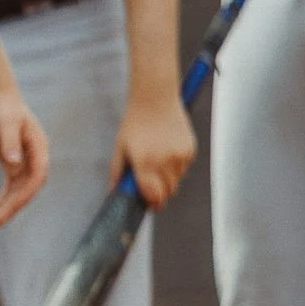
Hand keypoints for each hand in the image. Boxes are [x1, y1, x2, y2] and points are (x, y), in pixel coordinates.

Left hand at [0, 92, 48, 227]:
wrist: (1, 101)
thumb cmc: (4, 109)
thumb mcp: (5, 123)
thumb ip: (10, 142)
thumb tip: (14, 163)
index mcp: (39, 148)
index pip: (38, 175)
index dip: (28, 191)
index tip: (14, 204)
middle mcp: (36, 159)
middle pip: (28, 188)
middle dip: (14, 206)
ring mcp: (26, 164)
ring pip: (20, 192)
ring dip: (8, 207)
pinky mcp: (15, 166)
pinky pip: (11, 188)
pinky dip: (3, 200)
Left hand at [112, 92, 195, 208]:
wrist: (156, 100)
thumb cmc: (136, 123)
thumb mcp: (121, 147)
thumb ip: (118, 172)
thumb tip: (114, 191)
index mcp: (145, 163)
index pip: (153, 195)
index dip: (152, 203)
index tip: (150, 205)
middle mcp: (164, 162)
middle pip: (168, 192)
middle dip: (160, 193)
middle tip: (152, 186)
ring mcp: (180, 157)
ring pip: (177, 181)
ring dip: (168, 179)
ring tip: (158, 162)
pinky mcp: (190, 150)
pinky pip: (184, 168)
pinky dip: (177, 167)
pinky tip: (167, 152)